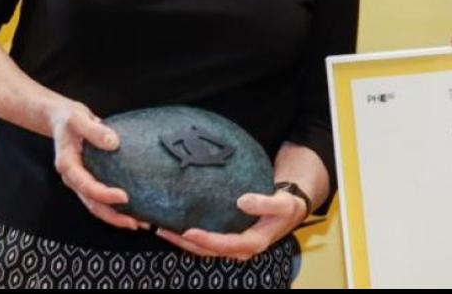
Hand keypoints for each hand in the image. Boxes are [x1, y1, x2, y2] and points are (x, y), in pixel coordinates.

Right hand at [49, 99, 146, 231]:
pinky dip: (113, 205)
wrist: (60, 118)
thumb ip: (94, 130)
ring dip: (114, 216)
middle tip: (134, 223)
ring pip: (95, 205)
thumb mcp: (79, 118)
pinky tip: (131, 208)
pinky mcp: (88, 178)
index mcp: (67, 166)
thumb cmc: (68, 118)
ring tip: (137, 222)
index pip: (87, 186)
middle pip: (91, 203)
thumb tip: (113, 142)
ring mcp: (79, 181)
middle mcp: (72, 178)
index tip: (125, 197)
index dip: (105, 194)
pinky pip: (99, 197)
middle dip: (112, 216)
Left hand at [156, 190, 306, 260]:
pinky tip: (176, 225)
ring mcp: (233, 245)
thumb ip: (265, 202)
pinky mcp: (228, 238)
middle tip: (162, 230)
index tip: (187, 231)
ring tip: (161, 228)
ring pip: (204, 249)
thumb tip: (241, 201)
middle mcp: (240, 249)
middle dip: (184, 243)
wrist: (289, 210)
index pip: (225, 244)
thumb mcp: (283, 204)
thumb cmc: (287, 207)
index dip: (206, 240)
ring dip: (182, 241)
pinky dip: (189, 236)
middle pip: (207, 250)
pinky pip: (206, 241)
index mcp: (253, 242)